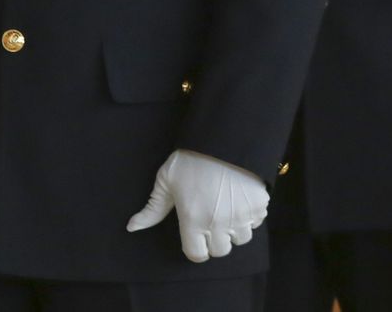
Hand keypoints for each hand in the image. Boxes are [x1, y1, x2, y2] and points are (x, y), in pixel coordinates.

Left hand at [126, 149, 268, 262]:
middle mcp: (218, 224)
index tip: (196, 235)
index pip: (197, 255)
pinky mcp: (259, 205)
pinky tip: (241, 201)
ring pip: (241, 238)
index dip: (195, 247)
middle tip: (212, 220)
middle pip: (220, 250)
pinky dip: (251, 216)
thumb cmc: (191, 158)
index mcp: (192, 221)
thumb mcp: (166, 180)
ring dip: (235, 230)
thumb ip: (152, 209)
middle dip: (215, 240)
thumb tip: (132, 227)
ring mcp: (241, 215)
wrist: (225, 135)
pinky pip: (257, 222)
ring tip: (228, 211)